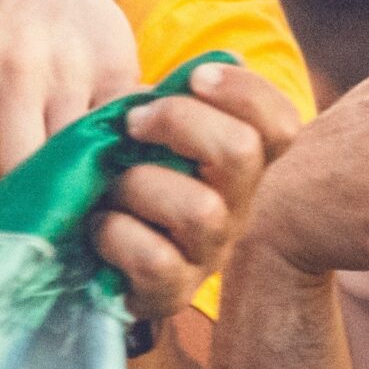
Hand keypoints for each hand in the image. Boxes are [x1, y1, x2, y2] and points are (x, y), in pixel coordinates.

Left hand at [0, 0, 145, 235]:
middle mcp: (19, 63)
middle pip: (23, 160)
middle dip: (28, 213)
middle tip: (30, 258)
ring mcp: (74, 63)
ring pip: (74, 150)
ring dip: (74, 196)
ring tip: (69, 235)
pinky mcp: (119, 65)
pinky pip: (117, 131)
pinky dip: (112, 166)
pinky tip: (107, 194)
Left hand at [94, 60, 305, 322]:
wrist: (89, 259)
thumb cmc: (121, 181)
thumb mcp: (146, 137)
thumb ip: (166, 103)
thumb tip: (185, 75)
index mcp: (239, 164)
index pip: (279, 123)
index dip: (244, 91)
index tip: (195, 75)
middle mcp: (236, 206)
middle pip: (242, 151)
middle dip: (180, 121)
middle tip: (134, 124)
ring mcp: (208, 252)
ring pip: (201, 209)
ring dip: (140, 185)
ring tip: (110, 187)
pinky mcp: (172, 292)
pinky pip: (156, 259)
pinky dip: (117, 235)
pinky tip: (100, 226)